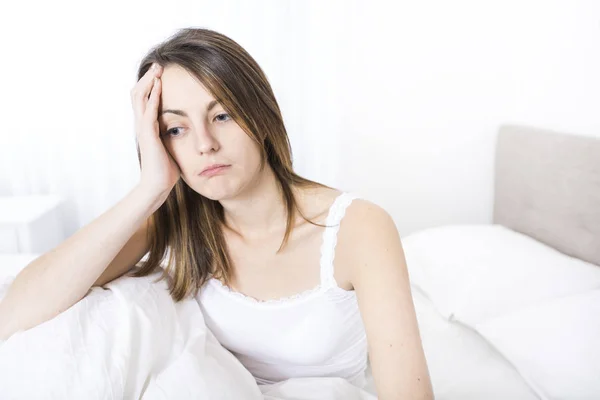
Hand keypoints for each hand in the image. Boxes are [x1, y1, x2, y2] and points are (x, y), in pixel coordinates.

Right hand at [131, 63, 179, 199]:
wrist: (157, 186)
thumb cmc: (166, 170)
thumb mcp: (170, 147)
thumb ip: (173, 136)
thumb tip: (185, 131)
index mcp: (146, 127)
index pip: (144, 99)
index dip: (150, 85)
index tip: (161, 72)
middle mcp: (141, 125)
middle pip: (138, 93)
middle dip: (148, 77)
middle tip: (159, 64)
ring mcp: (142, 129)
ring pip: (139, 98)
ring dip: (149, 82)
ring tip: (158, 69)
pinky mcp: (147, 135)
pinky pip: (148, 110)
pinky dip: (153, 96)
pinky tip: (160, 86)